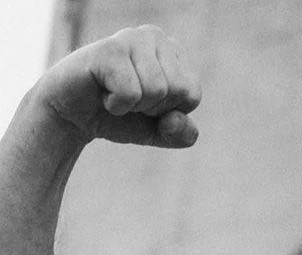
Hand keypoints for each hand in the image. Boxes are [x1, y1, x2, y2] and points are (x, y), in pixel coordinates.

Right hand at [36, 25, 201, 147]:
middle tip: (128, 98)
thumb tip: (175, 120)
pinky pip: (131, 93)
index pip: (192, 94)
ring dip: (134, 106)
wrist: (71, 116)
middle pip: (178, 91)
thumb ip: (182, 134)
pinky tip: (102, 93)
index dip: (169, 111)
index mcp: (173, 51)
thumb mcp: (159, 131)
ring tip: (115, 93)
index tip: (145, 103)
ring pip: (157, 91)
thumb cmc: (120, 117)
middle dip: (152, 108)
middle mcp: (155, 36)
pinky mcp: (109, 50)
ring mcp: (132, 38)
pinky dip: (117, 105)